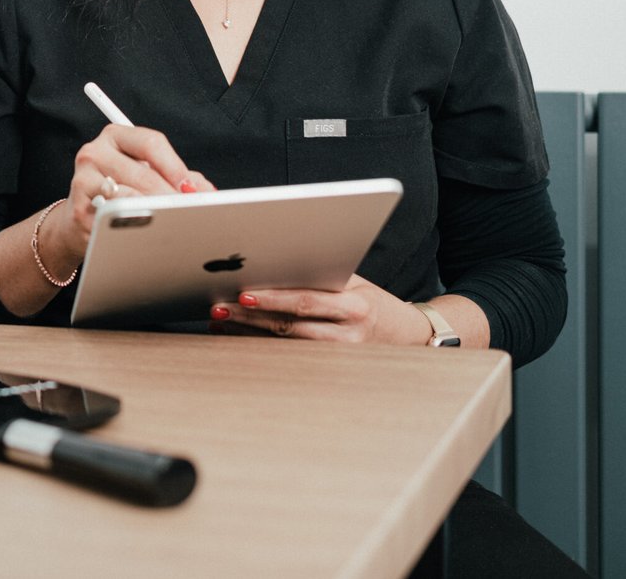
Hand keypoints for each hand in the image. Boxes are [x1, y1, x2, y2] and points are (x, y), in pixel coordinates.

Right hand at [46, 124, 213, 264]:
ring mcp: (83, 178)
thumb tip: (203, 190)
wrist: (79, 220)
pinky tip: (141, 230)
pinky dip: (130, 225)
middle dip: (170, 196)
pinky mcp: (77, 207)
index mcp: (116, 137)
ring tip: (168, 222)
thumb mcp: (147, 175)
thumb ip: (176, 176)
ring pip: (129, 195)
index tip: (191, 190)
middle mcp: (95, 152)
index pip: (151, 142)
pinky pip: (112, 216)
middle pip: (143, 172)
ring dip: (153, 212)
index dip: (176, 167)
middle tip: (188, 213)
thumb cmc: (118, 192)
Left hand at [210, 274, 428, 344]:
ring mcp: (340, 354)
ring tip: (220, 319)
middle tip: (219, 306)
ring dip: (248, 332)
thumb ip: (317, 275)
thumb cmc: (369, 299)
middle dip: (250, 316)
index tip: (243, 292)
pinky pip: (289, 355)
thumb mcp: (352, 281)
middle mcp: (349, 331)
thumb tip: (268, 258)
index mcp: (353, 303)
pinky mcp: (331, 367)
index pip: (307, 300)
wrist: (405, 333)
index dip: (273, 298)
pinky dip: (259, 344)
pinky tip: (236, 336)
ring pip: (285, 343)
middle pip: (290, 325)